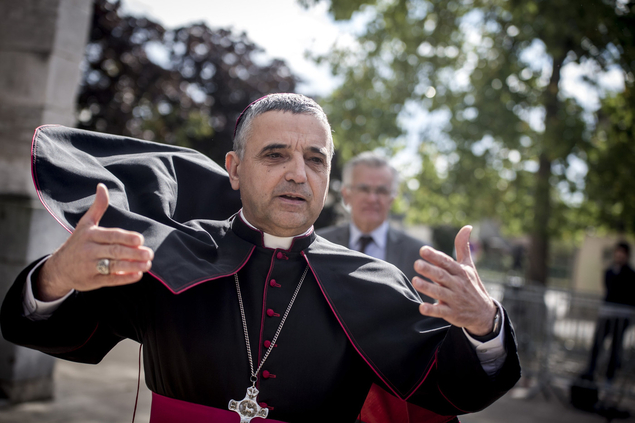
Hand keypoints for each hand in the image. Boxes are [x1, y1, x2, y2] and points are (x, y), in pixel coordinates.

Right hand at [36, 183, 153, 300]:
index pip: (110, 236)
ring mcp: (90, 267)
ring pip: (113, 266)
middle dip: (133, 253)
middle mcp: (88, 251)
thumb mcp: (85, 224)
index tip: (140, 239)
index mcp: (89, 235)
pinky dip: (124, 278)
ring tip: (148, 264)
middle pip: (114, 251)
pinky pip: (110, 280)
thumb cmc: (77, 243)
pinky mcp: (92, 281)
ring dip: (132, 266)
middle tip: (150, 253)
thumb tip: (102, 186)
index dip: (126, 238)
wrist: (58, 269)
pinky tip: (138, 275)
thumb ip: (98, 207)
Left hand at [413, 225, 495, 335]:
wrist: (483, 313)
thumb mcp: (469, 266)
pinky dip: (432, 309)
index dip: (435, 256)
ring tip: (415, 281)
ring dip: (427, 287)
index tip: (423, 250)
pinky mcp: (452, 313)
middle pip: (442, 276)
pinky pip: (441, 312)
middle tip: (416, 264)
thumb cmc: (472, 285)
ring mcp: (455, 300)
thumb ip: (462, 247)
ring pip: (440, 293)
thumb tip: (467, 227)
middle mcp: (457, 285)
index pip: (446, 262)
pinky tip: (421, 307)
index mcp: (460, 272)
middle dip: (429, 270)